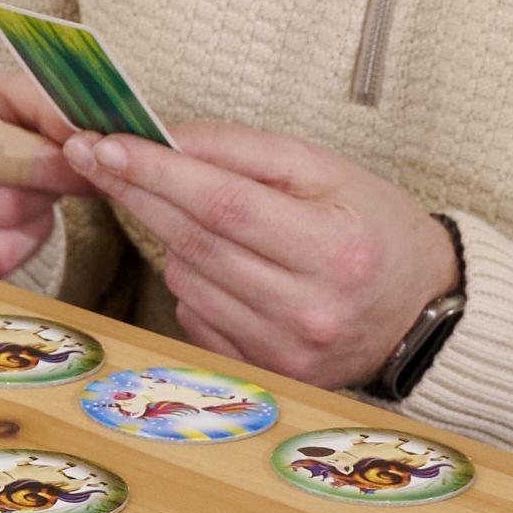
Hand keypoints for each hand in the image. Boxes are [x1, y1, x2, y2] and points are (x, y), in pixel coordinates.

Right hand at [0, 68, 89, 278]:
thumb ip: (49, 108)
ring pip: (0, 247)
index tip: (89, 162)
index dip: (54, 162)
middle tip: (57, 176)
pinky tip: (5, 222)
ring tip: (25, 195)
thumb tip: (96, 143)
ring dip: (32, 223)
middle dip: (47, 192)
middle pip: (5, 204)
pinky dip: (13, 247)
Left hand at [60, 124, 455, 387]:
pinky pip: (196, 316)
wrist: (421, 311)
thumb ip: (245, 150)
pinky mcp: (266, 374)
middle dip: (136, 192)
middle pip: (195, 242)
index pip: (223, 204)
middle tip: (92, 156)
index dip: (157, 172)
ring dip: (171, 238)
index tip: (105, 143)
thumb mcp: (325, 170)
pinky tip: (221, 264)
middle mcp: (308, 310)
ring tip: (197, 215)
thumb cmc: (374, 227)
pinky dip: (194, 282)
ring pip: (188, 280)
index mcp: (333, 249)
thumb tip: (167, 138)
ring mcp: (284, 352)